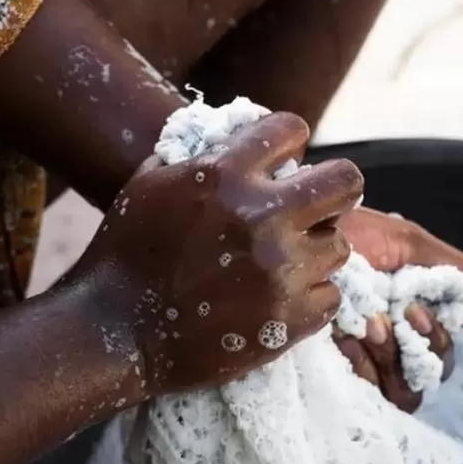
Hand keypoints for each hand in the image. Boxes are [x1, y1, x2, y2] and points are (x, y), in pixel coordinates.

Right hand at [67, 113, 363, 399]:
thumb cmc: (124, 254)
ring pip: (340, 245)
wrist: (115, 334)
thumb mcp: (149, 183)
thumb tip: (237, 134)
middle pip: (347, 182)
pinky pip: (330, 295)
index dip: (289, 142)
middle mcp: (263, 217)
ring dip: (315, 249)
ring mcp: (281, 271)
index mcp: (225, 175)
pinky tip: (279, 297)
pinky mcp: (291, 319)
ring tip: (284, 261)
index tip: (284, 159)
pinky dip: (309, 296)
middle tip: (314, 206)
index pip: (293, 130)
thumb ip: (199, 154)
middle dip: (332, 189)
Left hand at [334, 207, 462, 411]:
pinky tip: (344, 338)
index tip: (416, 313)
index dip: (438, 338)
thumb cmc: (350, 232)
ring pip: (405, 392)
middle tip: (394, 317)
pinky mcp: (334, 370)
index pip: (441, 352)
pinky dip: (363, 366)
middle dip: (418, 346)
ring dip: (391, 356)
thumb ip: (452, 278)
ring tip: (367, 325)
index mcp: (409, 316)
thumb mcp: (407, 242)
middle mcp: (390, 343)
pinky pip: (370, 394)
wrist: (300, 233)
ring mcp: (362, 360)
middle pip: (430, 375)